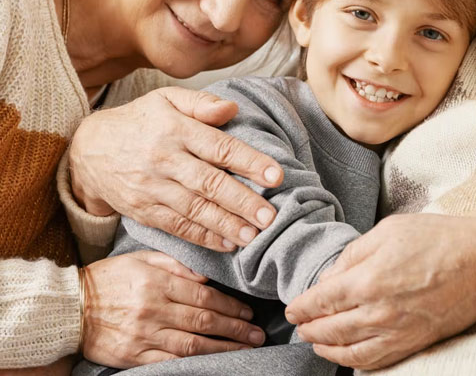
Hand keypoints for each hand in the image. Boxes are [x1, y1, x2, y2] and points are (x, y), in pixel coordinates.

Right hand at [70, 87, 283, 250]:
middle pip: (209, 183)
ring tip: (254, 235)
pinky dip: (203, 238)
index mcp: (175, 129)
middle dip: (243, 201)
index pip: (219, 147)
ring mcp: (152, 188)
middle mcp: (164, 160)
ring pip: (195, 210)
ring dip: (227, 225)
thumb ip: (201, 104)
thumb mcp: (166, 99)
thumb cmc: (140, 121)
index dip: (249, 162)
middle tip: (271, 216)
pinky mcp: (143, 210)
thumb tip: (233, 109)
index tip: (276, 175)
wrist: (88, 150)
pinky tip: (226, 243)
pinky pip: (177, 227)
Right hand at [82, 251, 264, 366]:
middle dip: (235, 328)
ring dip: (223, 348)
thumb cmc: (111, 277)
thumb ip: (177, 264)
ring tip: (245, 349)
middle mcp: (154, 310)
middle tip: (257, 333)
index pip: (204, 296)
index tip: (248, 310)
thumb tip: (206, 275)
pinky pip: (169, 362)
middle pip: (204, 321)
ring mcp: (144, 336)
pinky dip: (194, 363)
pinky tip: (213, 362)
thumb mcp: (143, 258)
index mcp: (158, 283)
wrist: (70, 307)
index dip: (230, 305)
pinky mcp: (133, 357)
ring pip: (192, 344)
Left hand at [285, 214, 475, 369]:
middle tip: (298, 326)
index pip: (322, 300)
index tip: (292, 308)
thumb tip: (331, 276)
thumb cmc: (436, 238)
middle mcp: (378, 312)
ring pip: (350, 351)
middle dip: (309, 329)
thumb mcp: (388, 230)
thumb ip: (353, 254)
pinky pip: (377, 361)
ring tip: (315, 343)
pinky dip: (355, 362)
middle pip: (332, 329)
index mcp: (368, 279)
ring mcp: (397, 332)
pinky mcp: (414, 342)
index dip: (302, 306)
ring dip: (327, 349)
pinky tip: (348, 356)